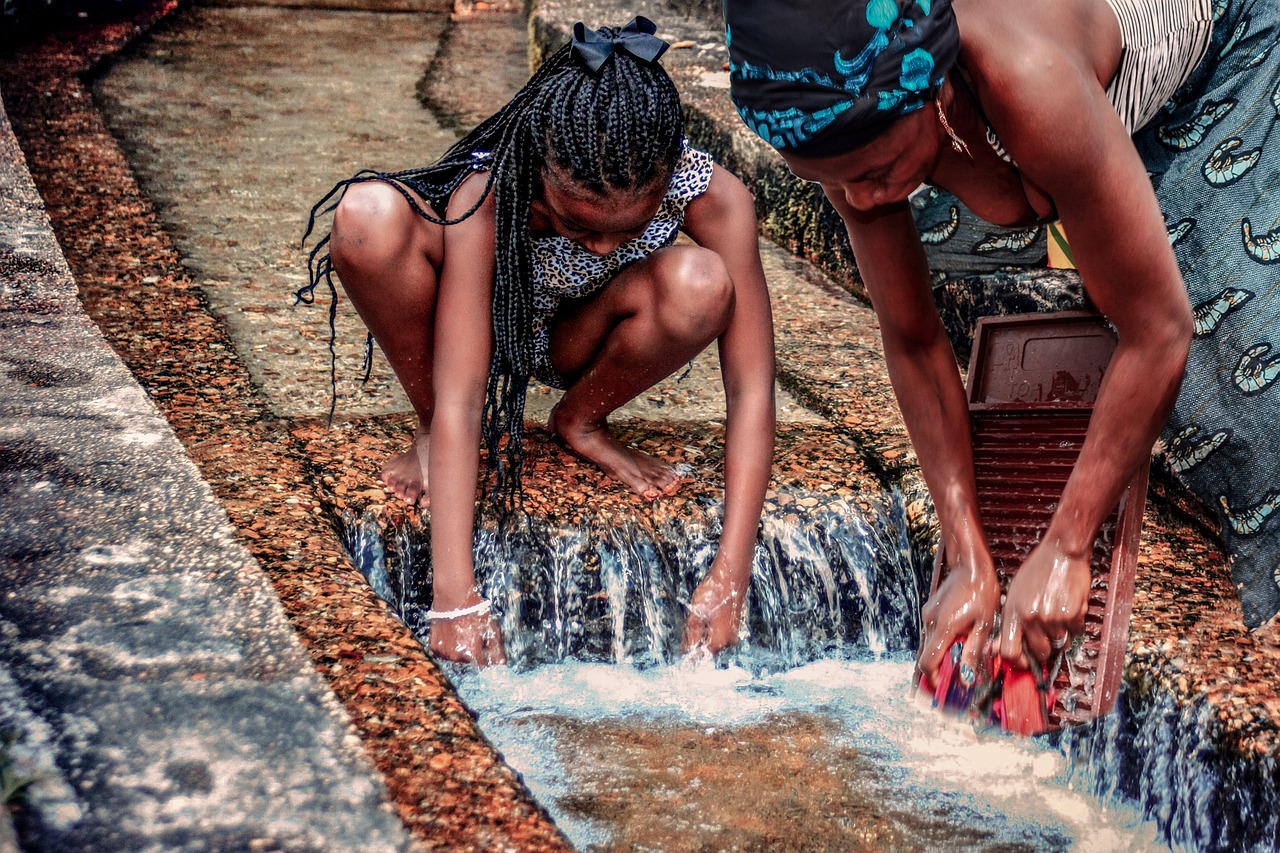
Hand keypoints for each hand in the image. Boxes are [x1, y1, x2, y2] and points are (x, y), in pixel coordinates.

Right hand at [429, 611, 506, 665]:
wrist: (454, 597)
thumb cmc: (475, 612)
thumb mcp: (492, 629)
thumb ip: (497, 650)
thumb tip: (501, 665)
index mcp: (472, 654)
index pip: (482, 665)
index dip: (485, 655)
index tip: (484, 647)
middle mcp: (456, 657)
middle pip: (468, 661)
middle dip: (472, 651)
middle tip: (471, 635)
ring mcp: (444, 653)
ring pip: (455, 658)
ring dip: (459, 650)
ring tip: (461, 633)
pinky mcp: (435, 648)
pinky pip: (444, 653)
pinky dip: (448, 647)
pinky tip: (451, 634)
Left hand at [682, 567, 747, 655]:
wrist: (732, 575)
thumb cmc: (715, 592)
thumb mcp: (697, 613)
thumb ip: (692, 633)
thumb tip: (687, 649)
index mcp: (720, 640)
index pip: (702, 655)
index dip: (690, 653)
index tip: (681, 651)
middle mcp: (730, 639)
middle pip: (709, 648)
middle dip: (697, 641)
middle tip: (687, 630)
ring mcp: (734, 630)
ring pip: (714, 638)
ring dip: (703, 633)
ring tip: (696, 619)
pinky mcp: (734, 622)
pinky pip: (720, 631)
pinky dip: (710, 626)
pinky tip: (705, 615)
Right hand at [916, 559, 999, 692]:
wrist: (970, 564)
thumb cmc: (981, 591)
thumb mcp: (984, 625)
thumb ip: (973, 652)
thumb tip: (966, 678)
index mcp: (943, 628)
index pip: (927, 662)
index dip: (933, 679)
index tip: (943, 689)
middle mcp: (930, 622)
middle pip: (928, 655)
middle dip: (940, 669)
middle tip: (958, 675)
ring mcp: (928, 614)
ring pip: (930, 643)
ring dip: (942, 654)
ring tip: (963, 654)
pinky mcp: (931, 610)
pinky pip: (933, 632)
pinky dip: (943, 641)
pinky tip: (960, 637)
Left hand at [999, 539, 1089, 668]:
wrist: (1060, 553)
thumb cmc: (1036, 572)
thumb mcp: (1013, 595)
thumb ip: (1009, 623)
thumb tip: (997, 649)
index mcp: (1012, 613)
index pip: (1009, 652)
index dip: (1018, 661)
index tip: (1024, 661)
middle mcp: (1031, 618)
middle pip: (1039, 653)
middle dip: (1044, 649)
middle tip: (1046, 636)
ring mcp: (1052, 617)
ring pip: (1059, 644)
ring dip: (1060, 635)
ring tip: (1057, 614)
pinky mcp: (1073, 614)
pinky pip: (1075, 632)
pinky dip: (1074, 624)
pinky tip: (1068, 607)